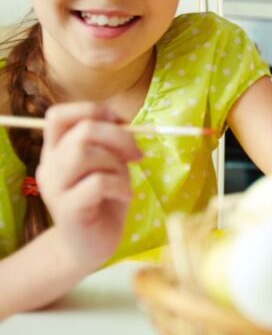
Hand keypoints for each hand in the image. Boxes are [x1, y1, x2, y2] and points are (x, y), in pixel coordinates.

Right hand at [36, 103, 140, 271]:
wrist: (90, 246)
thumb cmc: (103, 201)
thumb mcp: (109, 165)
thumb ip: (110, 144)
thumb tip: (128, 124)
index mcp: (56, 150)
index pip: (58, 115)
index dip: (92, 110)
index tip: (119, 122)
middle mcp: (49, 165)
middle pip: (82, 130)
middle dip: (119, 137)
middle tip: (136, 156)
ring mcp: (55, 188)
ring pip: (86, 153)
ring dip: (117, 164)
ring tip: (123, 182)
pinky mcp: (68, 209)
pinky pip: (98, 182)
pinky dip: (120, 186)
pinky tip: (123, 197)